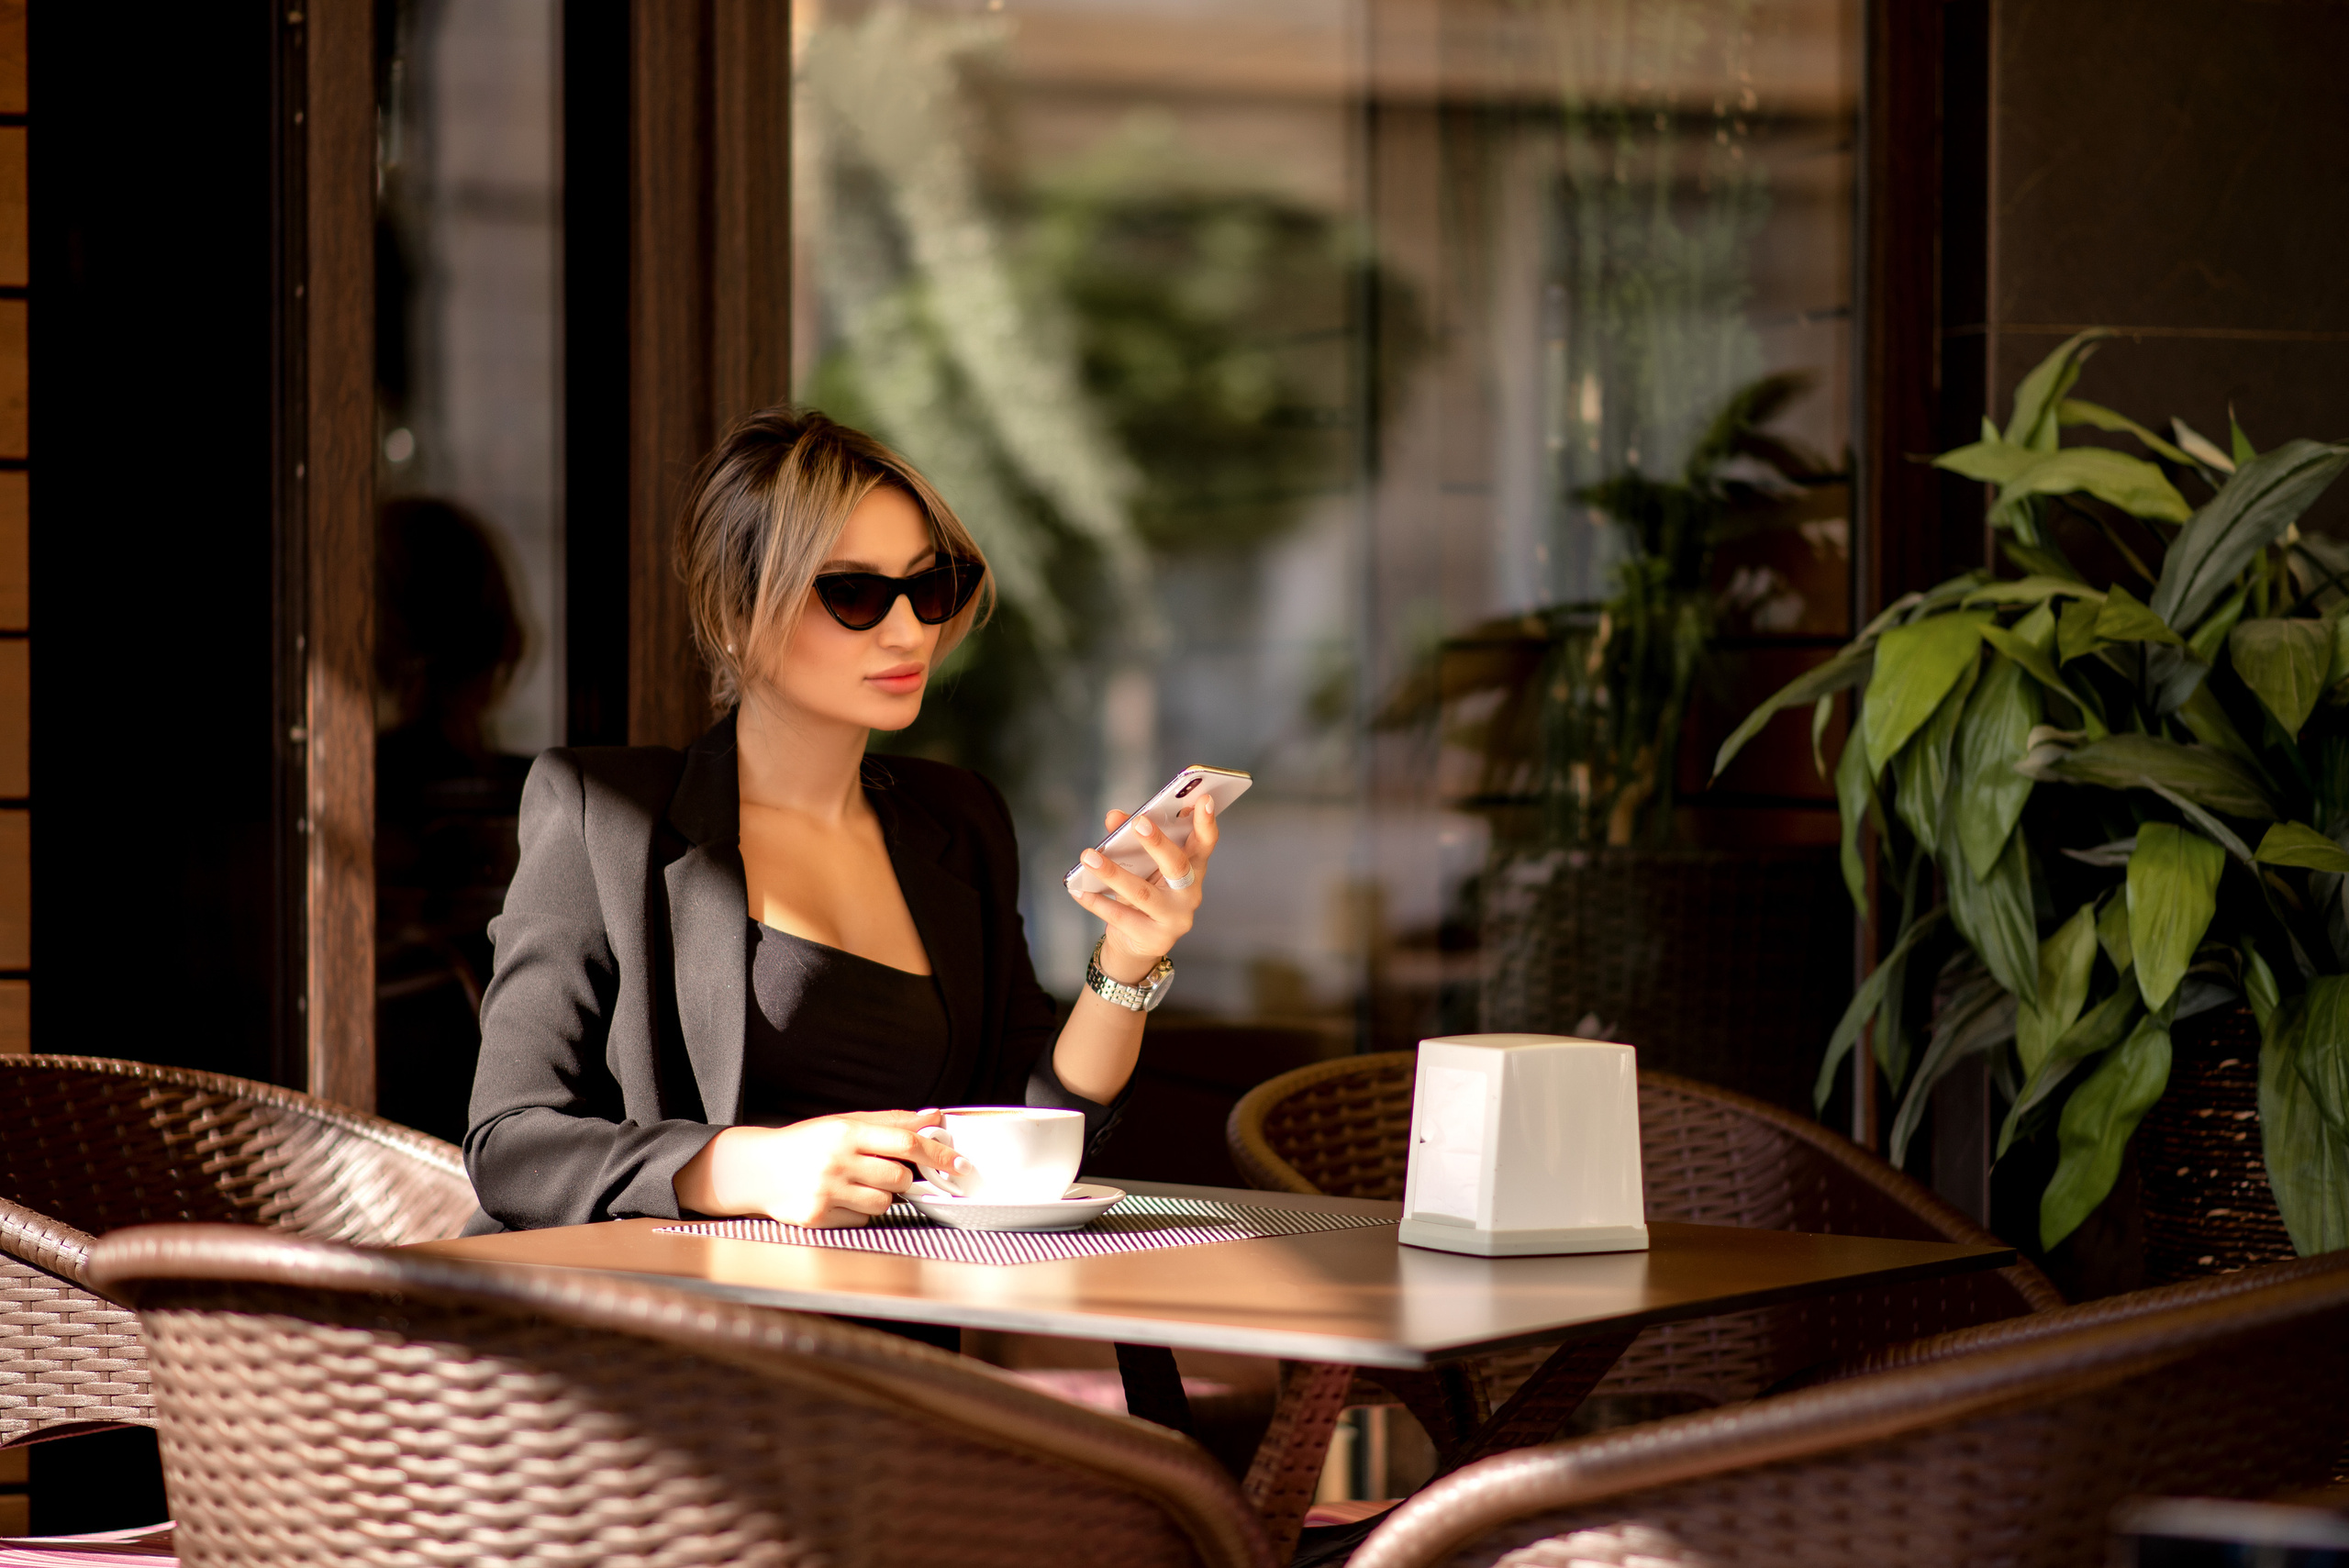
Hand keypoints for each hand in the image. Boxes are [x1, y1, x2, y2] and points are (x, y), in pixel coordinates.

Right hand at [672, 1109, 957, 1226]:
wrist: (758, 1168)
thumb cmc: (807, 1143)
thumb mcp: (846, 1123)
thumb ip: (892, 1121)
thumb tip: (934, 1118)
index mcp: (847, 1132)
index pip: (905, 1142)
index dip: (937, 1153)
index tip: (958, 1162)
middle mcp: (837, 1160)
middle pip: (899, 1177)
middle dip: (902, 1177)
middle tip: (885, 1171)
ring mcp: (827, 1190)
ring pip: (884, 1202)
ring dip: (879, 1195)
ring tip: (854, 1183)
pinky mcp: (818, 1216)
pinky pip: (861, 1218)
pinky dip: (858, 1210)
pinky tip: (838, 1198)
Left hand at [1067, 795, 1218, 983]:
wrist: (1138, 941)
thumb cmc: (1144, 890)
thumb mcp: (1141, 864)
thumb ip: (1129, 837)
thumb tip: (1113, 817)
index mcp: (1193, 868)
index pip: (1205, 843)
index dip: (1206, 822)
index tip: (1204, 799)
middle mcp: (1190, 893)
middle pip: (1177, 865)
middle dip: (1158, 843)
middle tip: (1138, 822)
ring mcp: (1175, 918)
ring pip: (1143, 893)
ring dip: (1113, 873)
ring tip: (1088, 856)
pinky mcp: (1155, 938)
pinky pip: (1122, 917)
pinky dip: (1098, 902)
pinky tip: (1079, 891)